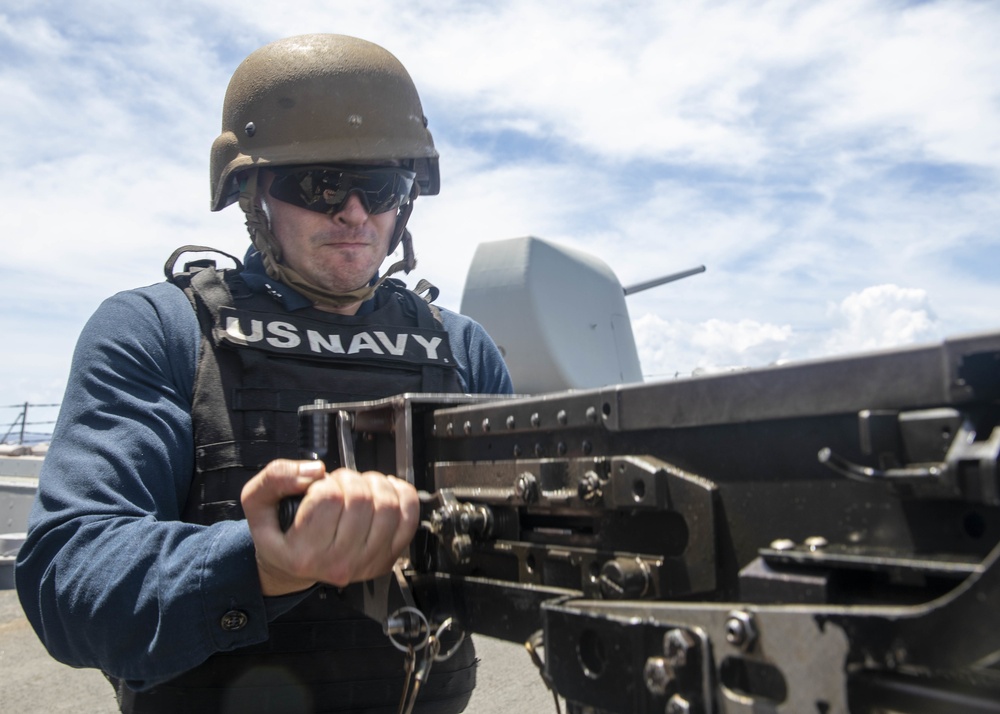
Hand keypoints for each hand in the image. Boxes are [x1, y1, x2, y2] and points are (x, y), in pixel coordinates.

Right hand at [241, 459, 419, 595]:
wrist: (293, 566)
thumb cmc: (279, 533)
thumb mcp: (257, 502)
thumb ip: (276, 478)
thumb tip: (314, 471)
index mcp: (304, 553)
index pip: (328, 497)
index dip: (324, 482)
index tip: (317, 489)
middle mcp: (338, 563)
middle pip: (361, 499)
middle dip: (349, 479)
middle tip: (337, 486)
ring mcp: (366, 563)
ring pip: (388, 506)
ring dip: (374, 485)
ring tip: (358, 489)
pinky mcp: (387, 558)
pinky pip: (409, 517)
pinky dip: (401, 495)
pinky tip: (383, 492)